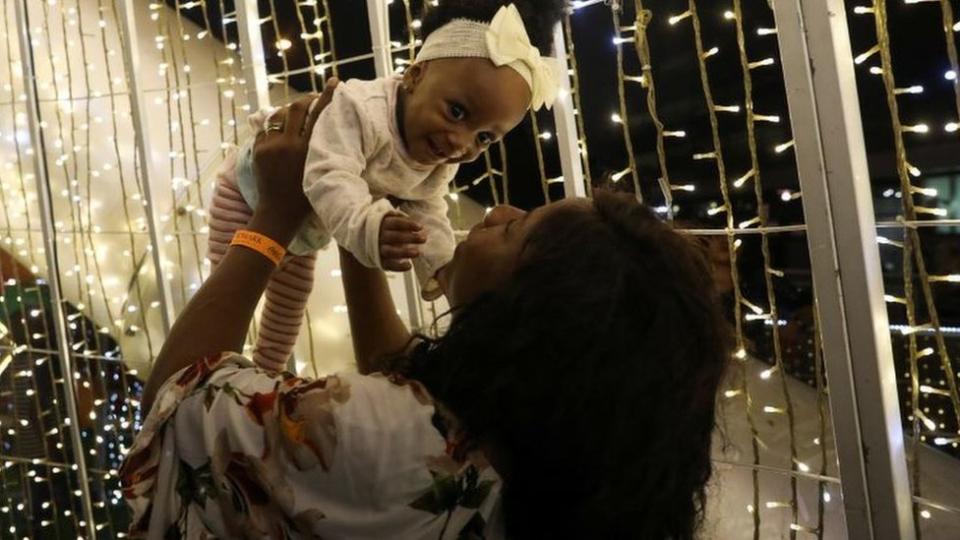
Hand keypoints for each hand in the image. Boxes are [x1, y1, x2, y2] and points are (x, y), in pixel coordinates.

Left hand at [252, 78, 338, 233]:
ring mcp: (269, 146)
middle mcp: (287, 144)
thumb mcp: (321, 171)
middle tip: (314, 99)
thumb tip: (327, 130)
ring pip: (278, 115)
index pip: (318, 115)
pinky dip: (276, 126)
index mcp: (306, 150)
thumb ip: (322, 150)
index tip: (333, 82)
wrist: (278, 213)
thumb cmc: (307, 198)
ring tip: (296, 114)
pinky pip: (267, 129)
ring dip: (288, 111)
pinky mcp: (258, 150)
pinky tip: (282, 131)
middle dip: (306, 99)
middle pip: (296, 108)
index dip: (327, 96)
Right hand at [379, 212, 425, 271]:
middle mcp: (379, 237)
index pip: (395, 223)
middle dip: (410, 238)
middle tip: (424, 239)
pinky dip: (398, 267)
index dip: (408, 224)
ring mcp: (378, 249)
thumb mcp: (390, 220)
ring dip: (404, 252)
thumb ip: (401, 219)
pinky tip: (409, 266)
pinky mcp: (380, 261)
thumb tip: (415, 219)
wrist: (368, 243)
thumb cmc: (386, 230)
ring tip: (418, 253)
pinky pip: (388, 265)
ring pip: (390, 251)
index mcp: (383, 224)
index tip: (420, 227)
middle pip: (394, 237)